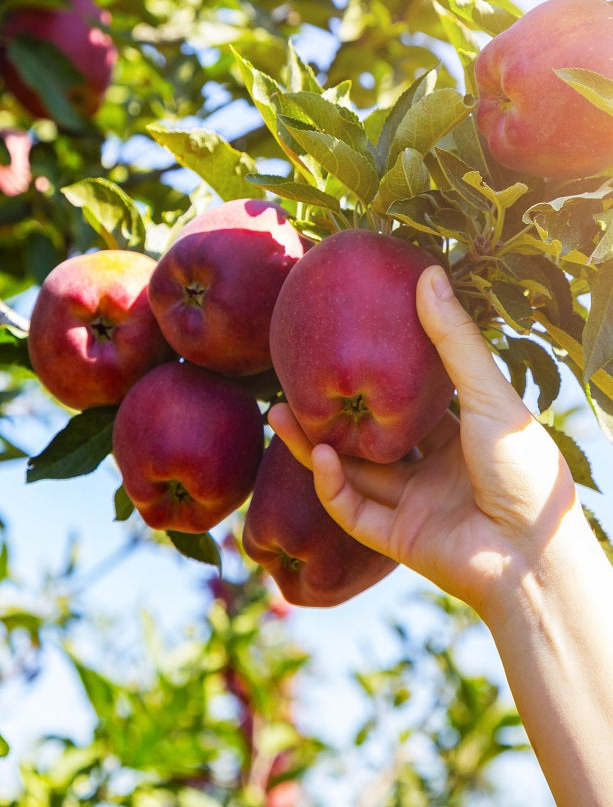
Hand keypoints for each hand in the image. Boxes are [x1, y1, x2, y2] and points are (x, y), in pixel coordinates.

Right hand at [269, 264, 577, 621]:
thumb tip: (428, 273)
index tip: (346, 344)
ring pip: (353, 473)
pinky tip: (318, 456)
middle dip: (332, 413)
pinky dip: (332, 486)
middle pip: (371, 438)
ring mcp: (415, 506)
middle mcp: (435, 470)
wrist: (535, 556)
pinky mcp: (399, 540)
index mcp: (462, 437)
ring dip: (313, 447)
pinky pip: (354, 512)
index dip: (378, 378)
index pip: (411, 404)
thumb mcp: (488, 395)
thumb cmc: (525, 470)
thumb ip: (454, 340)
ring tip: (277, 413)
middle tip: (294, 381)